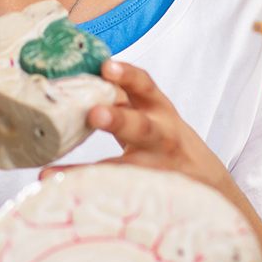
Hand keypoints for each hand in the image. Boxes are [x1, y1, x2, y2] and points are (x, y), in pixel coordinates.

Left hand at [43, 60, 232, 194]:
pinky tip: (55, 190)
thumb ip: (122, 99)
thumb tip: (73, 81)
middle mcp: (159, 139)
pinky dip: (84, 193)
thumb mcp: (152, 112)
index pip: (143, 88)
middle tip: (95, 114)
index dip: (127, 76)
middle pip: (140, 128)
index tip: (106, 66)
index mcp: (158, 110)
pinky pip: (115, 194)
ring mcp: (153, 170)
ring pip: (127, 170)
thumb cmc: (164, 138)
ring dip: (92, 171)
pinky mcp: (146, 193)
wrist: (206, 178)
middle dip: (117, 120)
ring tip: (55, 174)